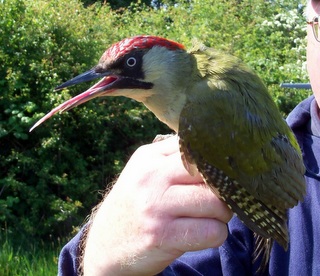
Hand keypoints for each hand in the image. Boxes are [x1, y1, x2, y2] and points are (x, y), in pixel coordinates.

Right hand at [83, 135, 231, 275]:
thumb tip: (213, 152)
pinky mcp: (162, 235)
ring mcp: (156, 206)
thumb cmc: (135, 204)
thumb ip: (173, 158)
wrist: (106, 243)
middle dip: (223, 190)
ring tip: (207, 218)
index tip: (220, 175)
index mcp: (149, 157)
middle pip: (211, 174)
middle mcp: (152, 177)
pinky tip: (200, 234)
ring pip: (217, 204)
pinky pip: (212, 232)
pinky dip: (215, 235)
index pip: (198, 148)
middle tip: (216, 199)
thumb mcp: (144, 171)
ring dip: (221, 215)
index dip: (216, 163)